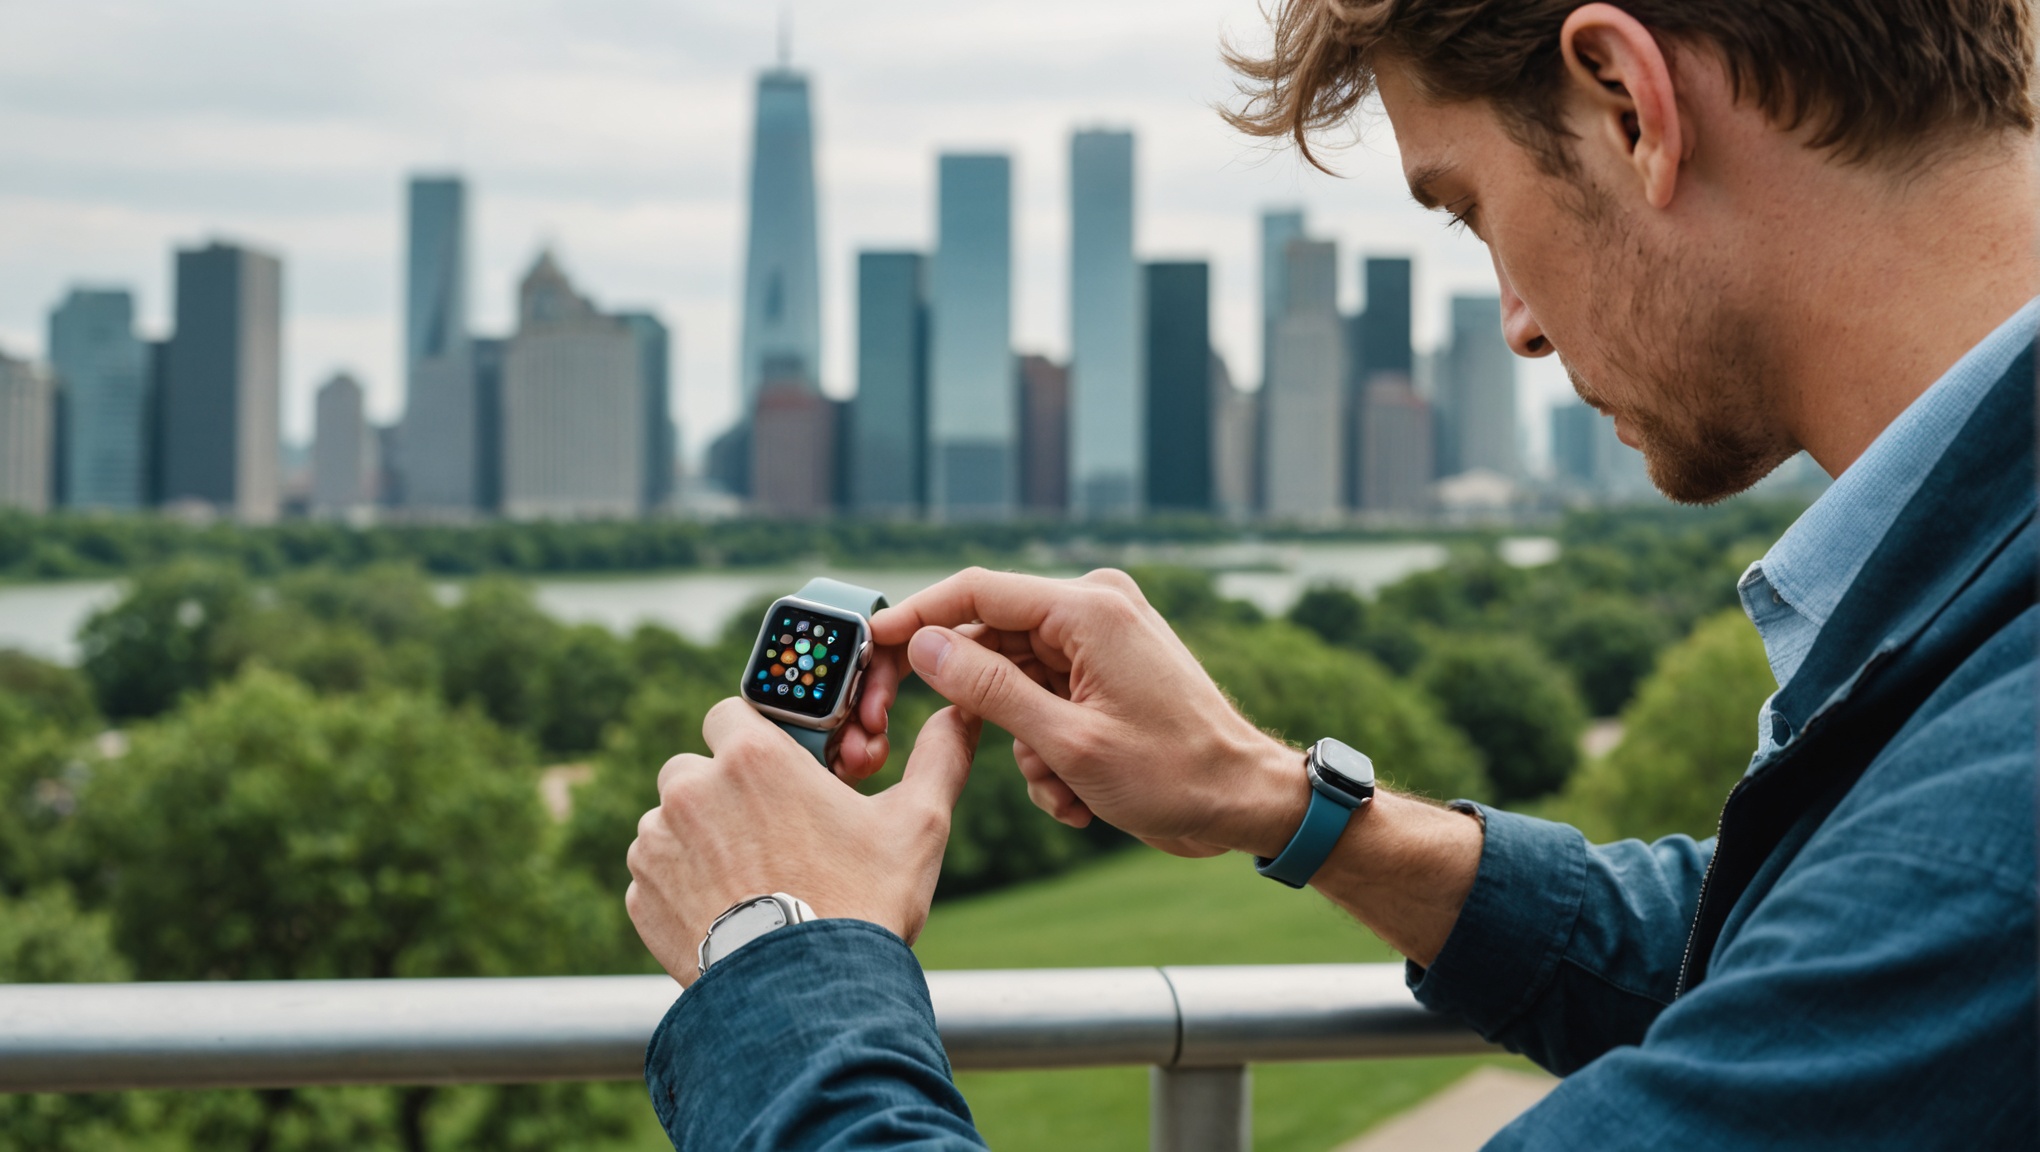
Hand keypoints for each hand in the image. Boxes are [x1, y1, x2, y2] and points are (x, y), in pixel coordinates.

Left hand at [625, 698, 980, 985]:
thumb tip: (961, 715)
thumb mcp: (917, 825)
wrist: (805, 998)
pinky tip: (727, 910)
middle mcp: (692, 789)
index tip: (777, 769)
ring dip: (700, 838)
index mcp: (752, 756)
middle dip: (724, 789)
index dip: (753, 737)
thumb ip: (939, 758)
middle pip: (695, 766)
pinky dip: (682, 884)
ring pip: (670, 821)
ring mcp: (659, 844)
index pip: (729, 712)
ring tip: (750, 878)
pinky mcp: (641, 895)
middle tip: (769, 830)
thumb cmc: (862, 904)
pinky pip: (656, 873)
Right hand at [866, 568, 1308, 858]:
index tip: (869, 644)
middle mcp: (1094, 609)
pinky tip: (1079, 795)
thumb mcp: (1066, 742)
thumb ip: (989, 689)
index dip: (915, 616)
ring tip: (1064, 789)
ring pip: (1013, 684)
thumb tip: (923, 646)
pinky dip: (1048, 752)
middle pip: (989, 639)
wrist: (1245, 803)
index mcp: (1087, 608)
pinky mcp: (1105, 672)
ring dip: (1024, 747)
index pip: (975, 591)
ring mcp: (1101, 640)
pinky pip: (1044, 701)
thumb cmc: (1173, 775)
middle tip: (948, 748)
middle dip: (975, 707)